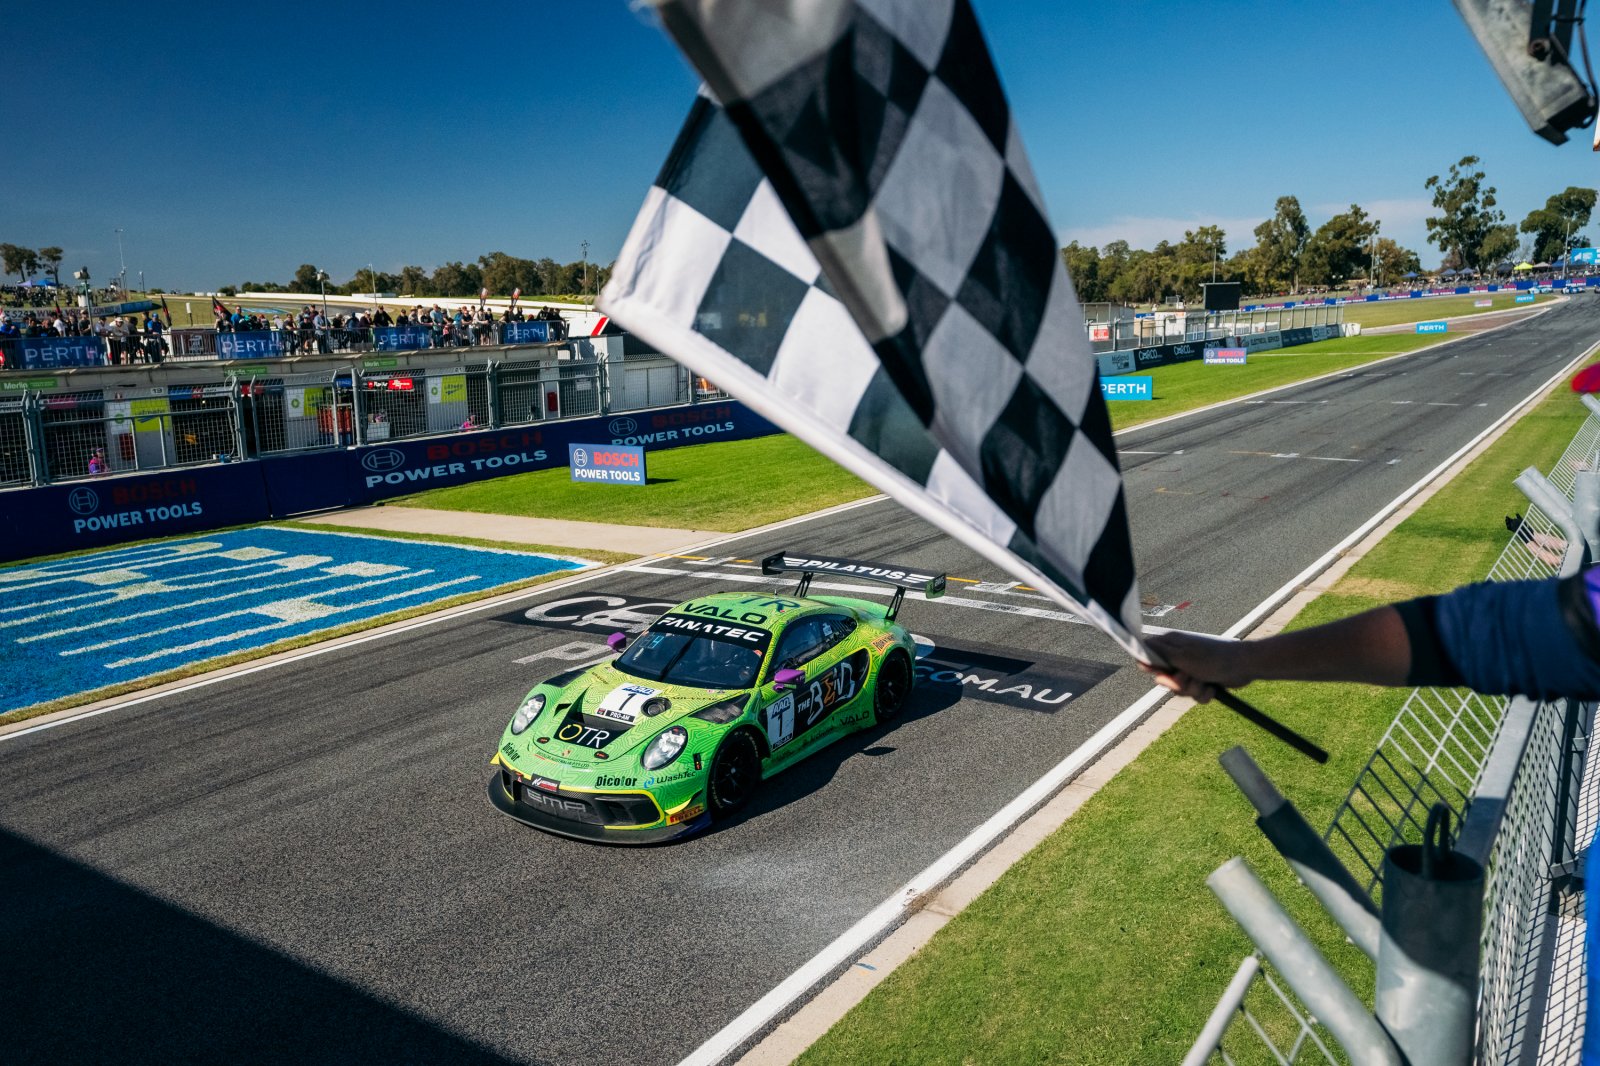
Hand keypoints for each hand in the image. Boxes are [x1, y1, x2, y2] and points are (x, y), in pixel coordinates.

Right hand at [1140, 630, 1254, 703]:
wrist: (1243, 667)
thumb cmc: (1213, 659)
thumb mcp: (1181, 657)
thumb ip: (1159, 655)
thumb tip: (1138, 648)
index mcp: (1171, 644)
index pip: (1148, 656)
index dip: (1151, 668)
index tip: (1161, 673)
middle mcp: (1179, 656)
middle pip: (1164, 678)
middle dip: (1177, 684)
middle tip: (1188, 677)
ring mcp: (1191, 669)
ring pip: (1180, 689)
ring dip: (1192, 690)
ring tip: (1204, 683)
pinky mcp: (1202, 680)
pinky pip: (1194, 695)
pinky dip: (1203, 694)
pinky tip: (1212, 688)